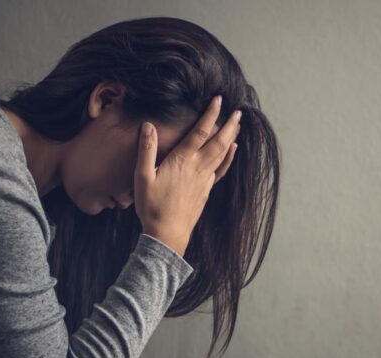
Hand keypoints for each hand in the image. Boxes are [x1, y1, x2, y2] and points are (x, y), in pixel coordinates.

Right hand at [133, 95, 240, 256]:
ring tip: (238, 125)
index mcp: (182, 161)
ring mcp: (204, 179)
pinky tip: (232, 150)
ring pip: (222, 154)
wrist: (167, 234)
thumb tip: (148, 125)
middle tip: (238, 111)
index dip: (210, 114)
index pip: (200, 131)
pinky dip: (228, 158)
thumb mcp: (143, 177)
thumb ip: (146, 150)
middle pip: (218, 141)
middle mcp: (197, 167)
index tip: (218, 100)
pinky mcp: (205, 190)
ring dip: (231, 137)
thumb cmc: (152, 206)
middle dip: (229, 124)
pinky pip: (221, 169)